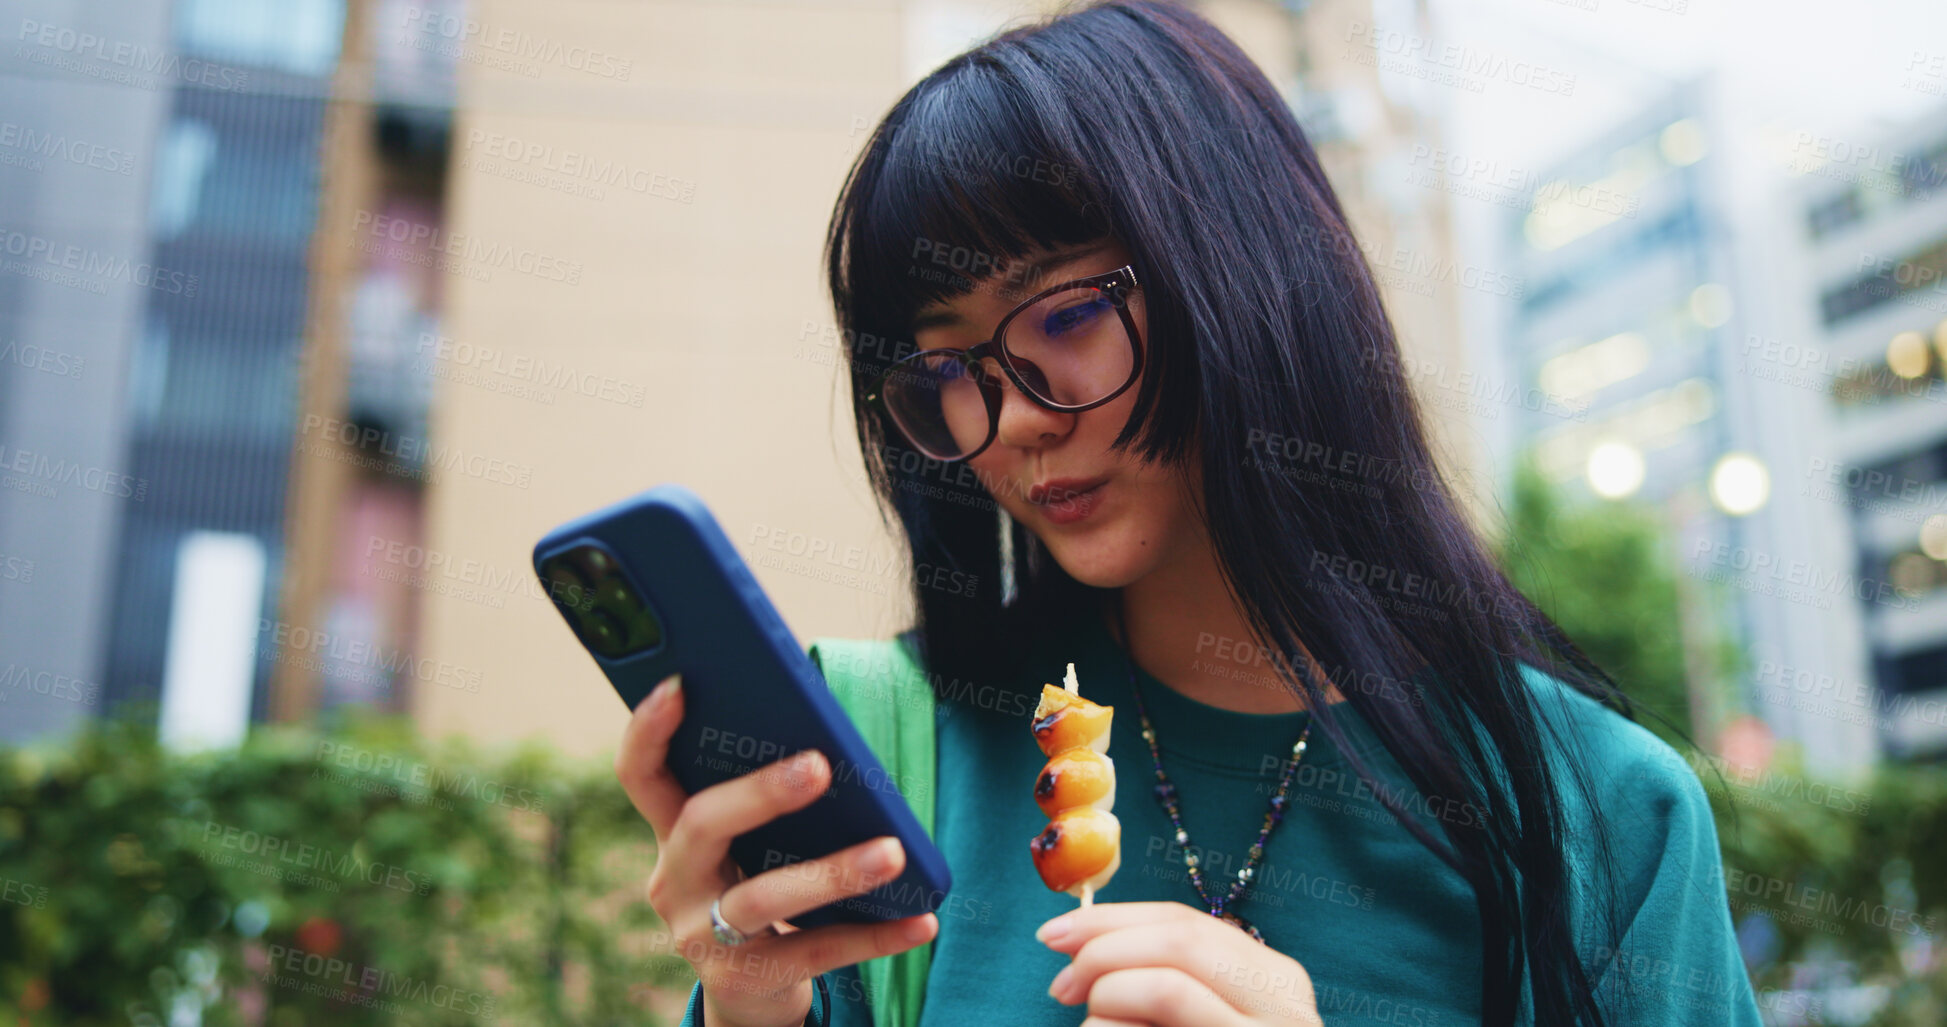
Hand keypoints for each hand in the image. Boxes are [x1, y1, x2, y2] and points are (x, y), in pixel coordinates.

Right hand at [616, 674, 938, 1026]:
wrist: (750, 991)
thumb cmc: (760, 884)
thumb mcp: (749, 843)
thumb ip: (765, 798)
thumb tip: (831, 744)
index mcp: (672, 832)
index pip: (641, 774)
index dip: (649, 729)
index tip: (681, 683)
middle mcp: (675, 881)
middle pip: (701, 825)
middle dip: (759, 792)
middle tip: (820, 765)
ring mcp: (701, 935)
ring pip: (762, 898)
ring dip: (833, 872)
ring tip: (894, 853)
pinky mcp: (744, 980)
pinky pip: (816, 951)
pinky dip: (876, 935)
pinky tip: (921, 919)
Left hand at [1036, 901, 1322, 1026]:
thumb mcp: (1189, 1021)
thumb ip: (1160, 981)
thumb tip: (1076, 941)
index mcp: (1273, 982)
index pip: (1186, 923)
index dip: (1112, 920)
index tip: (1054, 934)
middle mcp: (1287, 1009)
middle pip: (1180, 943)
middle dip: (1104, 952)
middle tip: (1060, 987)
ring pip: (1166, 987)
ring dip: (1108, 1000)